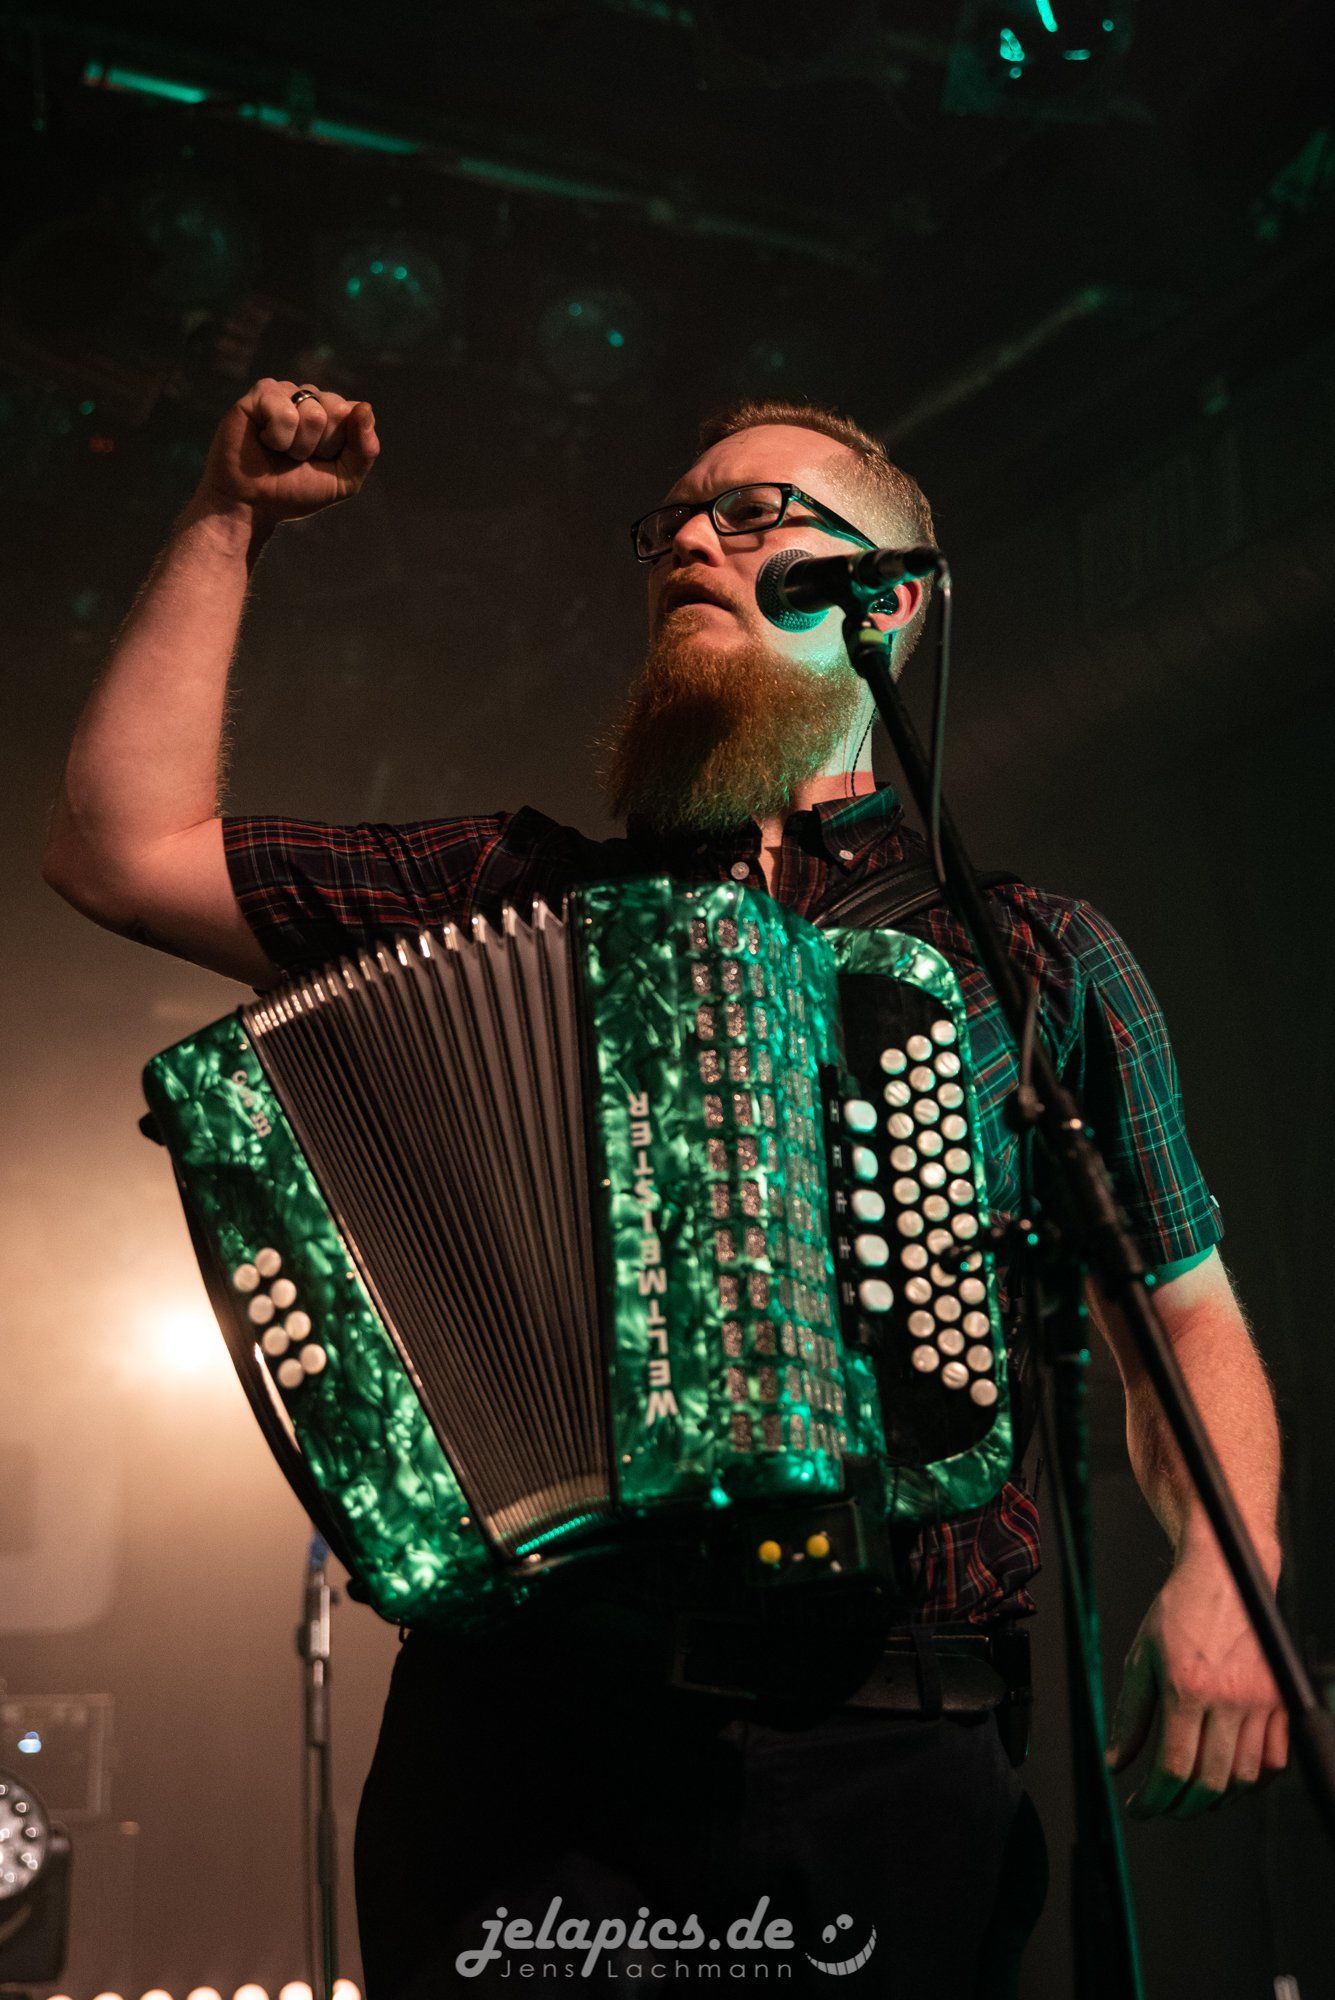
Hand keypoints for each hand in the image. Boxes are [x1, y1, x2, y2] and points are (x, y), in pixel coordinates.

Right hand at [190, 378, 379, 529]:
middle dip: (322, 446)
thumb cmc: (296, 492)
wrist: (253, 506)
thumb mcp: (344, 480)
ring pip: (313, 412)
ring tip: (280, 452)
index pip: (357, 414)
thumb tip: (365, 407)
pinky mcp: (260, 394)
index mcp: (333, 414)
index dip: (341, 447)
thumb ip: (365, 449)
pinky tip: (264, 440)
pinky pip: (284, 411)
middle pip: (338, 410)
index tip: (321, 461)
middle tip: (299, 458)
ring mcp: (286, 393)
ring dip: (298, 446)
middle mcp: (311, 399)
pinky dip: (277, 437)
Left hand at [1105, 1547, 1286, 1817]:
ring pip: (1245, 1777)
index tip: (1139, 1807)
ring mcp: (1259, 1702)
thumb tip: (1115, 1763)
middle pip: (1211, 1782)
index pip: (1173, 1768)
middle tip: (1164, 1807)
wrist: (1223, 1577)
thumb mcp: (1140, 1658)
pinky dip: (1255, 1780)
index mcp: (1186, 1689)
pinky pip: (1275, 1759)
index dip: (1154, 1798)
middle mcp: (1228, 1699)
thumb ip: (1129, 1716)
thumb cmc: (1178, 1613)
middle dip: (1182, 1807)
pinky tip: (1231, 1779)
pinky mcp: (1279, 1699)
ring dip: (1218, 1798)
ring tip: (1193, 1797)